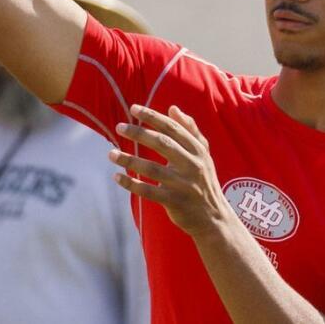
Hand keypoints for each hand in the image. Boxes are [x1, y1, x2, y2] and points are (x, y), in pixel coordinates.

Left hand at [110, 104, 233, 237]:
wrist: (213, 217)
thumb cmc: (203, 180)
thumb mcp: (202, 154)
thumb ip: (190, 130)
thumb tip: (172, 108)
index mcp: (198, 150)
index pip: (173, 128)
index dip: (152, 117)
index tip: (133, 109)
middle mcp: (192, 165)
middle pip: (162, 144)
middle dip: (139, 133)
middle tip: (119, 127)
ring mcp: (183, 185)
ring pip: (151, 169)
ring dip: (129, 160)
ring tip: (111, 153)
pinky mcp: (174, 202)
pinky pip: (148, 191)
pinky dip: (131, 184)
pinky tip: (117, 176)